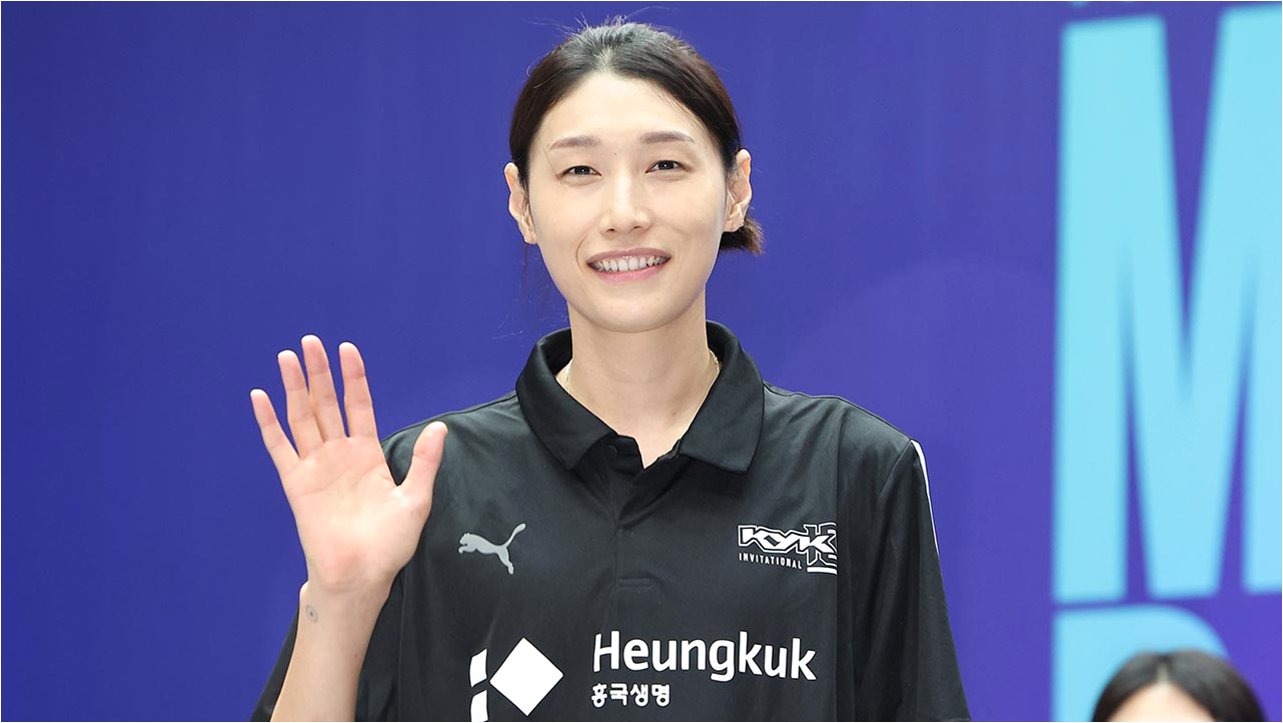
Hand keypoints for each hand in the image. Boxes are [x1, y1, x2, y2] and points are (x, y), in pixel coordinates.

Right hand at [250, 336, 446, 599]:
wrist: (361, 576)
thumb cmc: (389, 545)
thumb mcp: (416, 500)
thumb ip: (425, 462)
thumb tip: (440, 427)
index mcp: (367, 455)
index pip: (358, 406)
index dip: (353, 378)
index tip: (347, 349)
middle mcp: (339, 455)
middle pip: (326, 404)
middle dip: (319, 373)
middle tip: (310, 341)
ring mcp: (316, 467)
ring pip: (302, 417)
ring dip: (294, 388)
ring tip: (287, 357)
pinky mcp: (296, 483)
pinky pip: (279, 447)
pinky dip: (268, 422)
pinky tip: (260, 397)